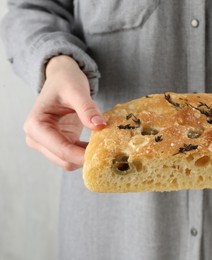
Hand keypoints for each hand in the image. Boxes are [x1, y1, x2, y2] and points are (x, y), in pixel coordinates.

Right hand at [24, 55, 105, 170]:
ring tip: (106, 148)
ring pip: (68, 162)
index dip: (81, 156)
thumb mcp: (76, 90)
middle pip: (63, 160)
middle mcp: (36, 138)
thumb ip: (87, 109)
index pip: (60, 149)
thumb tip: (100, 126)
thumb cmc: (65, 81)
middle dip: (84, 159)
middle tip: (109, 153)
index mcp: (35, 126)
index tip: (102, 155)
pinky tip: (101, 147)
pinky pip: (74, 156)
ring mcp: (46, 144)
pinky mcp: (59, 144)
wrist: (62, 78)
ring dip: (86, 158)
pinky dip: (86, 154)